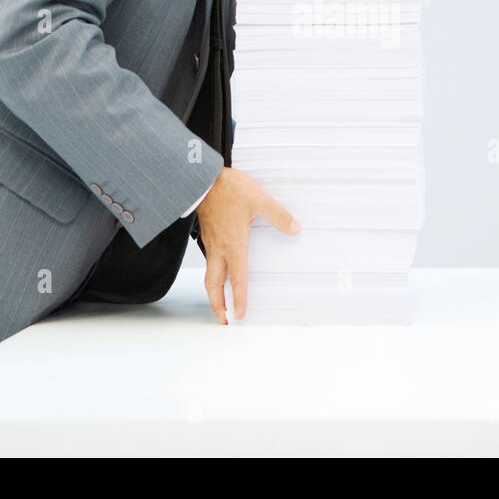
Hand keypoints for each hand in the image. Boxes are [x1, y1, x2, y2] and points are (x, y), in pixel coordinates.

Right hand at [195, 166, 300, 322]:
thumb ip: (278, 215)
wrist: (203, 178)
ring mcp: (212, 243)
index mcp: (233, 245)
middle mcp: (220, 249)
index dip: (238, 298)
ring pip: (210, 274)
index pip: (237, 278)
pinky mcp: (209, 235)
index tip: (239, 315)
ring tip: (220, 302)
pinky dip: (214, 274)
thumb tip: (295, 228)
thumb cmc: (229, 190)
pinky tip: (222, 272)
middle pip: (214, 284)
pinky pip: (210, 261)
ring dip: (214, 291)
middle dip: (217, 304)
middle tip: (223, 319)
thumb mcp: (259, 200)